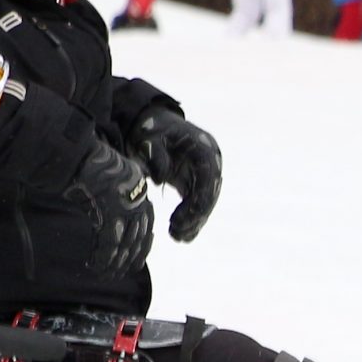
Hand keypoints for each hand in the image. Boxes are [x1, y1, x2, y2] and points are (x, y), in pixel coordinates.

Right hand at [68, 140, 156, 280]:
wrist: (84, 155)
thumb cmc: (95, 165)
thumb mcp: (114, 183)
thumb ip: (118, 199)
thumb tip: (111, 212)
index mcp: (141, 199)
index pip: (146, 230)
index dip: (141, 248)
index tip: (135, 262)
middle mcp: (138, 207)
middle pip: (137, 241)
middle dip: (127, 260)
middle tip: (117, 274)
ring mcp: (126, 211)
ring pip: (124, 245)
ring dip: (113, 263)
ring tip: (105, 274)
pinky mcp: (111, 214)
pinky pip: (109, 243)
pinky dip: (102, 257)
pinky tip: (93, 265)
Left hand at [127, 105, 222, 241]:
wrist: (154, 124)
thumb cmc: (151, 130)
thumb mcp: (150, 138)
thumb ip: (156, 154)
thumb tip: (160, 177)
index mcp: (206, 150)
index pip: (209, 182)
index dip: (197, 204)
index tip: (180, 220)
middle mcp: (212, 163)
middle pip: (210, 195)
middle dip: (195, 217)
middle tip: (176, 233)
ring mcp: (207, 173)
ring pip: (206, 203)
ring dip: (194, 222)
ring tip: (177, 237)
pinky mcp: (198, 181)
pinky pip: (198, 202)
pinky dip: (191, 218)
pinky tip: (181, 234)